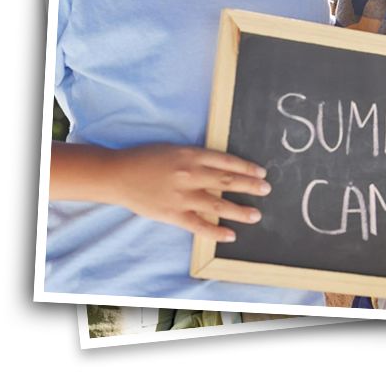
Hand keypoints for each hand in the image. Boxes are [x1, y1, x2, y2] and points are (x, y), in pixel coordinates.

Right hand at [110, 144, 271, 240]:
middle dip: (250, 186)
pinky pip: (199, 225)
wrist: (119, 174)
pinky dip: (216, 231)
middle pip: (227, 181)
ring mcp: (182, 196)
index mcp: (192, 155)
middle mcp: (190, 174)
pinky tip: (230, 235)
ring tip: (256, 215)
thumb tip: (223, 165)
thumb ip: (198, 157)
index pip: (227, 161)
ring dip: (240, 210)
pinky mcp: (173, 214)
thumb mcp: (176, 149)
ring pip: (218, 204)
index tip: (261, 173)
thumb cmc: (147, 158)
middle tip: (266, 190)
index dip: (247, 168)